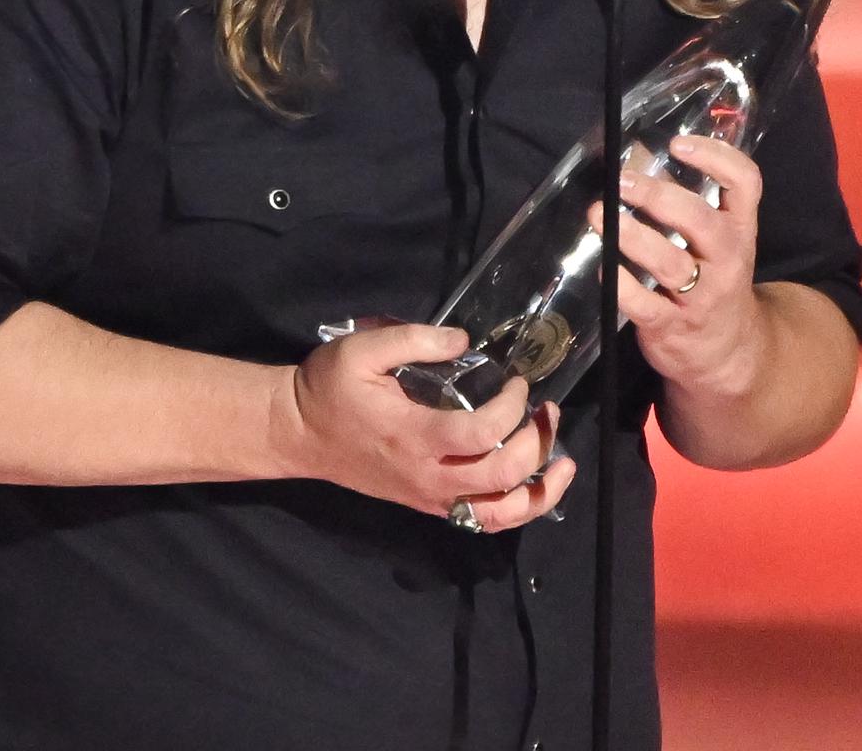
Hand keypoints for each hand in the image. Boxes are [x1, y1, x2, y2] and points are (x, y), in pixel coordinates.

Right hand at [276, 321, 576, 530]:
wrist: (299, 434)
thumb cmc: (329, 388)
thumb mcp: (362, 349)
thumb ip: (415, 340)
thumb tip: (465, 342)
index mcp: (412, 436)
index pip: (480, 435)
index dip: (511, 409)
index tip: (517, 382)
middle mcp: (426, 477)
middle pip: (500, 476)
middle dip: (536, 443)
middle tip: (547, 411)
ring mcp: (429, 498)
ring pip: (499, 514)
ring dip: (539, 490)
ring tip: (562, 460)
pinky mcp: (428, 506)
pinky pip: (482, 522)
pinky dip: (516, 510)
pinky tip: (535, 487)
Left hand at [592, 136, 766, 401]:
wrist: (730, 354)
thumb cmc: (714, 280)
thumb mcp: (716, 241)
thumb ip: (685, 201)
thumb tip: (637, 157)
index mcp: (740, 230)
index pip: (746, 184)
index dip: (716, 158)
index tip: (678, 144)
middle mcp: (727, 260)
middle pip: (700, 221)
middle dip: (658, 197)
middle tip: (621, 181)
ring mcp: (702, 296)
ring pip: (670, 262)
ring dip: (632, 235)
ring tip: (598, 213)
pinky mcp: (672, 327)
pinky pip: (644, 305)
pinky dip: (621, 285)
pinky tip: (603, 265)